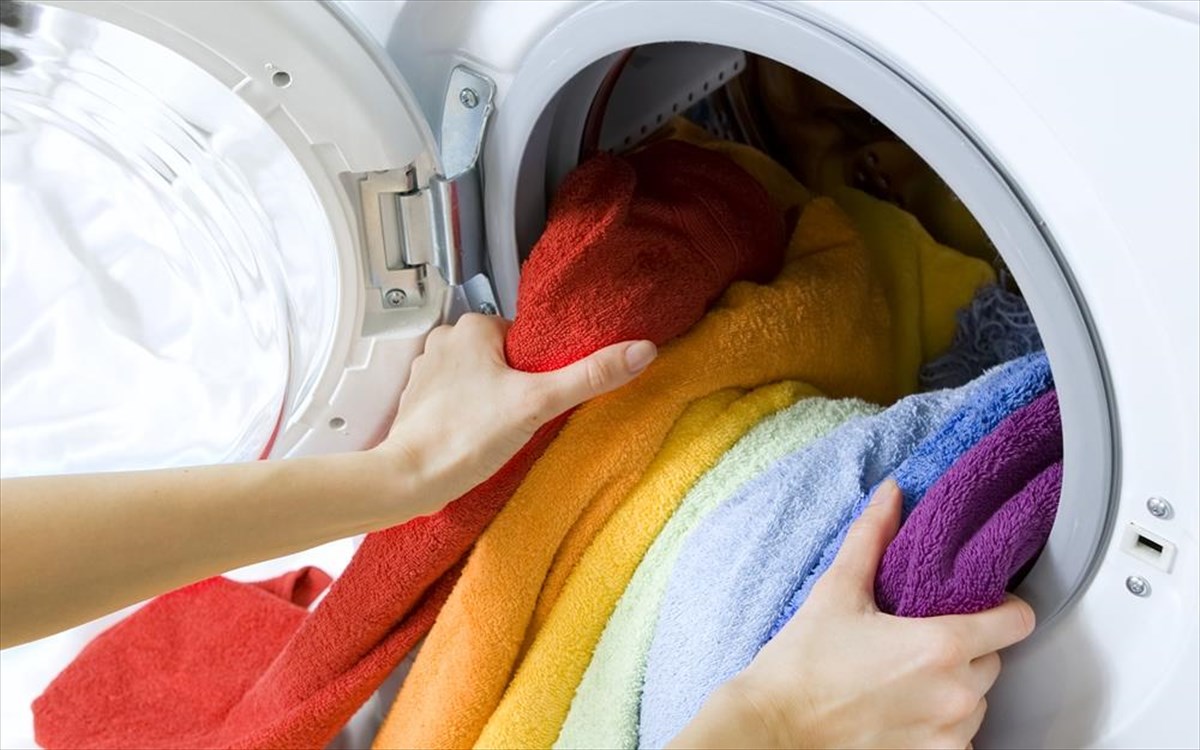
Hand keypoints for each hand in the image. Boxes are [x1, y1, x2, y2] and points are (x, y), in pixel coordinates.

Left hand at [372, 314, 656, 517]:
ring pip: (481, 378)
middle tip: (527, 414)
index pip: (524, 337)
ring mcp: (427, 371)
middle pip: (504, 358)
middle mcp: (444, 341)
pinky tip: (480, 436)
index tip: (544, 393)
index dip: (541, 367)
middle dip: (519, 384)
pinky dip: (472, 414)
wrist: (409, 480)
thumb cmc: (464, 437)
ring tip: (503, 428)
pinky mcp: (419, 401)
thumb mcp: (539, 403)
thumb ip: (590, 375)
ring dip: (495, 399)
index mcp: (471, 327)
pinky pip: (458, 399)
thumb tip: (641, 350)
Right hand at [673, 479, 1035, 749]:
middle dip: (964, 649)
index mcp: (940, 647)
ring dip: (953, 689)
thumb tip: (892, 494)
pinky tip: (902, 711)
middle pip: (992, 661)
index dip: (1003, 608)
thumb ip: (872, 537)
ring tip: (904, 679)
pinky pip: (959, 739)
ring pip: (977, 702)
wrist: (773, 728)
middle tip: (917, 640)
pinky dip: (939, 725)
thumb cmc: (801, 666)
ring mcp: (947, 737)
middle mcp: (955, 696)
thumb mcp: (837, 592)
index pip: (1016, 622)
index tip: (982, 606)